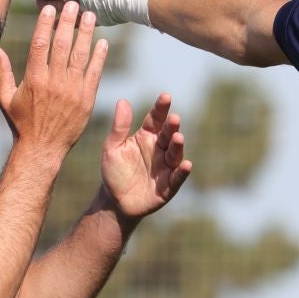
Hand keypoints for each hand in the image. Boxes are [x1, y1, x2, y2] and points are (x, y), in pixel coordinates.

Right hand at [0, 2, 107, 153]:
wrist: (42, 149)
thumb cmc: (21, 123)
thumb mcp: (6, 98)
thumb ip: (2, 72)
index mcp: (34, 79)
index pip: (40, 44)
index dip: (45, 24)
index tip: (50, 8)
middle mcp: (53, 82)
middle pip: (62, 45)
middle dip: (68, 22)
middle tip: (73, 3)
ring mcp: (72, 91)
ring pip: (80, 56)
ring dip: (86, 33)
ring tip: (90, 15)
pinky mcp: (86, 99)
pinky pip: (94, 73)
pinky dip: (99, 57)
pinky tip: (102, 42)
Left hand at [99, 92, 190, 218]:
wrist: (115, 201)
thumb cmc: (114, 171)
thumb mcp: (112, 148)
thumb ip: (119, 127)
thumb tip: (122, 100)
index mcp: (146, 137)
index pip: (155, 120)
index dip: (160, 109)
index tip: (165, 97)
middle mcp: (159, 149)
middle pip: (167, 135)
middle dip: (171, 126)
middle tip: (174, 117)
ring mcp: (166, 167)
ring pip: (175, 154)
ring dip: (178, 146)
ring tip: (178, 137)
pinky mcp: (169, 185)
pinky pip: (177, 177)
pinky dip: (182, 172)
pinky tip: (186, 165)